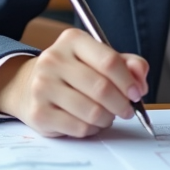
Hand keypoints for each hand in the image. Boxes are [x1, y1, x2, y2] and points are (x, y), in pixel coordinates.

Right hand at [0, 28, 149, 137]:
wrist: (29, 86)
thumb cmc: (73, 72)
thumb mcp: (99, 59)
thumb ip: (127, 64)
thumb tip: (140, 79)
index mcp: (72, 40)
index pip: (109, 61)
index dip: (129, 81)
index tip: (137, 93)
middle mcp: (53, 59)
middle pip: (101, 88)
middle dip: (121, 104)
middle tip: (126, 110)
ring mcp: (43, 86)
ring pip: (92, 111)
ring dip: (107, 119)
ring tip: (106, 115)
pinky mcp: (39, 113)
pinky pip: (79, 128)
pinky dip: (92, 129)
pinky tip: (89, 122)